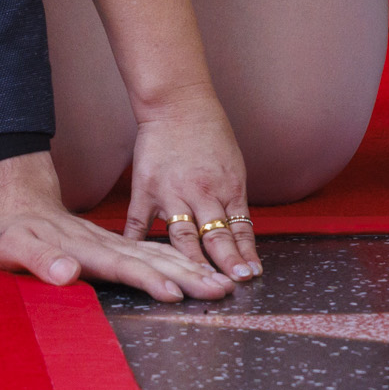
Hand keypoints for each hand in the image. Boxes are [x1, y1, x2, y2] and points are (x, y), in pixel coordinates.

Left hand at [0, 151, 235, 301]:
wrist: (20, 203)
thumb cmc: (12, 232)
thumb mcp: (12, 246)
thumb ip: (39, 260)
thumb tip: (67, 273)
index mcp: (85, 247)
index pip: (123, 265)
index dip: (148, 279)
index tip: (175, 292)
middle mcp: (106, 245)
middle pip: (154, 259)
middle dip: (189, 274)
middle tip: (221, 289)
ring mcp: (113, 244)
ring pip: (160, 254)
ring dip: (191, 268)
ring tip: (221, 283)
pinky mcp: (115, 246)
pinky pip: (153, 253)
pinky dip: (179, 261)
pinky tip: (196, 269)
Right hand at [122, 84, 263, 283]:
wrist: (178, 105)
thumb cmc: (210, 133)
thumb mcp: (233, 166)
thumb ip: (232, 200)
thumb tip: (239, 233)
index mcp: (228, 187)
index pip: (240, 228)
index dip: (246, 253)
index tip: (251, 275)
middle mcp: (202, 192)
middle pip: (215, 236)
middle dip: (226, 263)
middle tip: (234, 285)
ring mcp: (172, 193)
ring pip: (182, 237)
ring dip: (193, 264)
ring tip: (199, 285)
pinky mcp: (145, 190)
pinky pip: (139, 224)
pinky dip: (137, 247)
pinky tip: (137, 267)